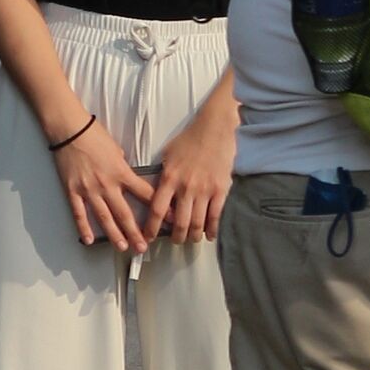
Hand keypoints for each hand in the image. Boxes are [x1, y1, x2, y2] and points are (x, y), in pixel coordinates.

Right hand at [51, 114, 155, 253]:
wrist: (70, 130)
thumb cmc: (94, 136)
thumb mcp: (117, 150)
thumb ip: (123, 168)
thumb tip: (129, 179)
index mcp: (121, 173)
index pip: (145, 194)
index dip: (158, 208)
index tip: (167, 220)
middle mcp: (107, 184)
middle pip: (124, 213)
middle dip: (135, 232)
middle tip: (143, 247)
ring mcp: (89, 190)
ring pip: (104, 217)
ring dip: (114, 234)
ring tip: (122, 247)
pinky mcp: (73, 191)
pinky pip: (79, 213)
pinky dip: (83, 227)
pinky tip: (89, 239)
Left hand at [144, 93, 236, 242]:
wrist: (215, 128)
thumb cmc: (190, 138)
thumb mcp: (168, 155)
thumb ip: (163, 175)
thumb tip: (157, 191)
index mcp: (169, 178)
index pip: (156, 210)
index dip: (151, 228)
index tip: (148, 238)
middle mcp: (186, 187)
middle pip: (178, 222)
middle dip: (176, 237)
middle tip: (175, 241)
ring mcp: (204, 190)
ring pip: (197, 223)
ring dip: (193, 236)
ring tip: (191, 239)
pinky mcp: (221, 189)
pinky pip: (215, 216)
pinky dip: (212, 229)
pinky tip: (210, 236)